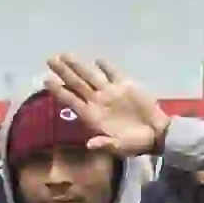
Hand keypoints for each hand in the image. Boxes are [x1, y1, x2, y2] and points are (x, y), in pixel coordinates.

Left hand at [40, 52, 165, 157]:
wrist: (156, 134)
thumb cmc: (135, 143)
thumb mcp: (120, 148)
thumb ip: (105, 144)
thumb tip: (89, 144)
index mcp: (92, 116)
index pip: (72, 101)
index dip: (59, 91)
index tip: (46, 81)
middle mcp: (97, 102)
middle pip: (77, 84)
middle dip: (64, 72)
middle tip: (50, 59)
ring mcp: (110, 93)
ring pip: (91, 76)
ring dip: (79, 66)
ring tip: (65, 55)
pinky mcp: (126, 86)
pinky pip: (113, 74)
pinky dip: (106, 67)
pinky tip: (98, 60)